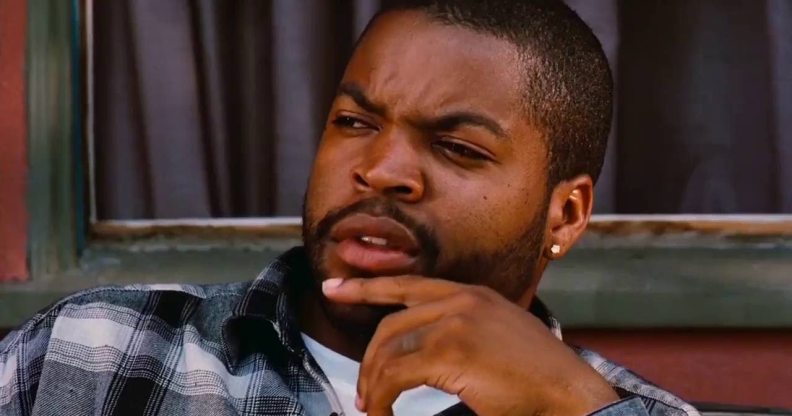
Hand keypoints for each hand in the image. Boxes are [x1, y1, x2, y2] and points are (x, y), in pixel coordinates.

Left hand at [322, 276, 618, 415]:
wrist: (570, 393)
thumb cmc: (537, 376)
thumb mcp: (499, 335)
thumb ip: (462, 330)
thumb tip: (419, 353)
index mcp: (470, 294)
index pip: (406, 284)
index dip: (366, 286)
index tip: (334, 287)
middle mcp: (460, 301)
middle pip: (390, 325)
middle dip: (368, 361)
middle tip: (363, 394)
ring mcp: (455, 323)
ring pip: (389, 350)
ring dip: (374, 384)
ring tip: (373, 409)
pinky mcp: (450, 352)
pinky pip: (396, 373)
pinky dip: (382, 397)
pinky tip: (385, 413)